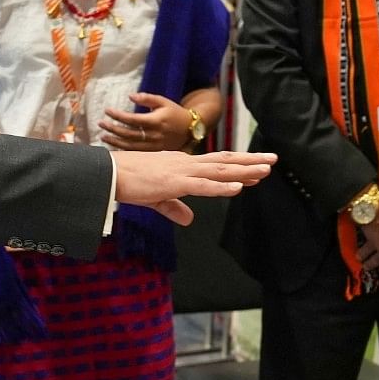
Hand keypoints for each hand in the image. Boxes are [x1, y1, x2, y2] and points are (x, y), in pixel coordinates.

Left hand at [100, 93, 190, 151]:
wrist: (189, 129)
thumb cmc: (174, 113)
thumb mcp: (163, 101)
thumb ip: (147, 98)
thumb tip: (130, 96)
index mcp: (156, 121)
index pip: (132, 119)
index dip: (118, 116)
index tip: (107, 111)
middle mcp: (154, 135)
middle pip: (129, 134)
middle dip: (113, 129)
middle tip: (101, 123)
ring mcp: (154, 145)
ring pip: (131, 146)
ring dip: (115, 141)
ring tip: (103, 136)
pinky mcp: (154, 152)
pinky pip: (136, 152)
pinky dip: (124, 150)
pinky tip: (115, 146)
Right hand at [111, 150, 274, 224]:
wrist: (106, 175)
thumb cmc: (127, 182)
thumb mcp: (155, 197)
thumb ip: (174, 207)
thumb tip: (188, 219)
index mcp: (182, 165)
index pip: (215, 164)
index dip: (237, 166)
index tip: (257, 169)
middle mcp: (185, 164)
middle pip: (224, 161)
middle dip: (250, 161)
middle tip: (273, 160)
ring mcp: (181, 171)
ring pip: (219, 169)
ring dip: (244, 170)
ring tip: (265, 170)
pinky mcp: (173, 183)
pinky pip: (202, 185)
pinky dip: (221, 186)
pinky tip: (238, 186)